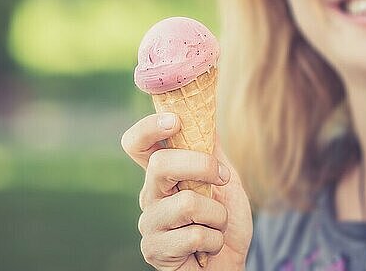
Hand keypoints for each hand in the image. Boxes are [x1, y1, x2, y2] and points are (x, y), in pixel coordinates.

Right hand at [121, 113, 252, 269]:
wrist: (229, 264)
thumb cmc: (223, 223)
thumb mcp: (223, 181)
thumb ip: (211, 151)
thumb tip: (204, 110)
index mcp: (161, 174)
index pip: (136, 144)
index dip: (149, 127)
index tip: (175, 120)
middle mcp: (149, 194)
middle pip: (160, 165)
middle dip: (200, 166)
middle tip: (220, 179)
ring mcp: (149, 223)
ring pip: (187, 203)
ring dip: (217, 217)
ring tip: (215, 227)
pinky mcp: (154, 249)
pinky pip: (193, 236)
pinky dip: (214, 241)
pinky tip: (208, 248)